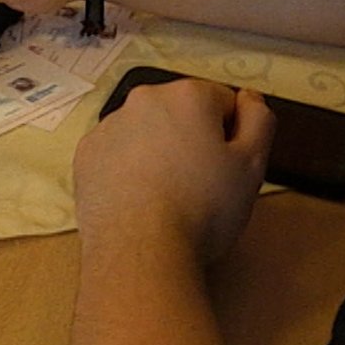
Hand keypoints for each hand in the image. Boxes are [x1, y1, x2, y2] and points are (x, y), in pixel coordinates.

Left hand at [75, 81, 272, 265]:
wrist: (139, 250)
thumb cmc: (203, 206)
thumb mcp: (252, 165)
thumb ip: (259, 121)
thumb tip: (249, 98)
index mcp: (187, 95)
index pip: (223, 102)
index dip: (231, 137)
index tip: (225, 168)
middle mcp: (143, 99)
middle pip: (181, 113)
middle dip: (192, 139)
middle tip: (199, 184)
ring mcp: (108, 125)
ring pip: (146, 132)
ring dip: (158, 152)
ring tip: (165, 197)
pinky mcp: (85, 154)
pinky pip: (116, 153)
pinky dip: (127, 169)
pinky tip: (137, 201)